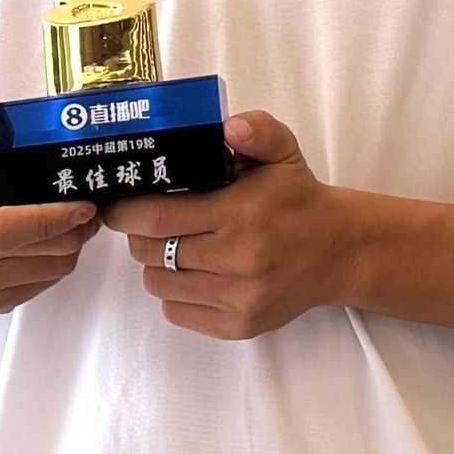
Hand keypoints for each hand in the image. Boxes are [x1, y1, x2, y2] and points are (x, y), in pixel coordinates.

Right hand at [0, 91, 100, 313]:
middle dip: (78, 228)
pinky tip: (45, 241)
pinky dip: (55, 263)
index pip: (1, 229)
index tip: (82, 204)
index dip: (51, 220)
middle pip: (43, 252)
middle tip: (90, 204)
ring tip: (68, 220)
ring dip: (71, 245)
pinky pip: (44, 285)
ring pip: (53, 270)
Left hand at [97, 112, 363, 340]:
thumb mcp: (282, 152)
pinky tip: (194, 273)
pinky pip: (177, 311)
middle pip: (152, 252)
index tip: (115, 205)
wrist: (338, 251)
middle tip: (148, 221)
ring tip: (174, 246)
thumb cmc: (298, 199)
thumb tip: (228, 127)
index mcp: (240, 213)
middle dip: (139, 235)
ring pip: (159, 284)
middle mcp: (238, 260)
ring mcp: (238, 298)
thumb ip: (256, 130)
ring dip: (157, 264)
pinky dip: (175, 292)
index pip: (157, 217)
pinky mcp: (238, 326)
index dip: (125, 212)